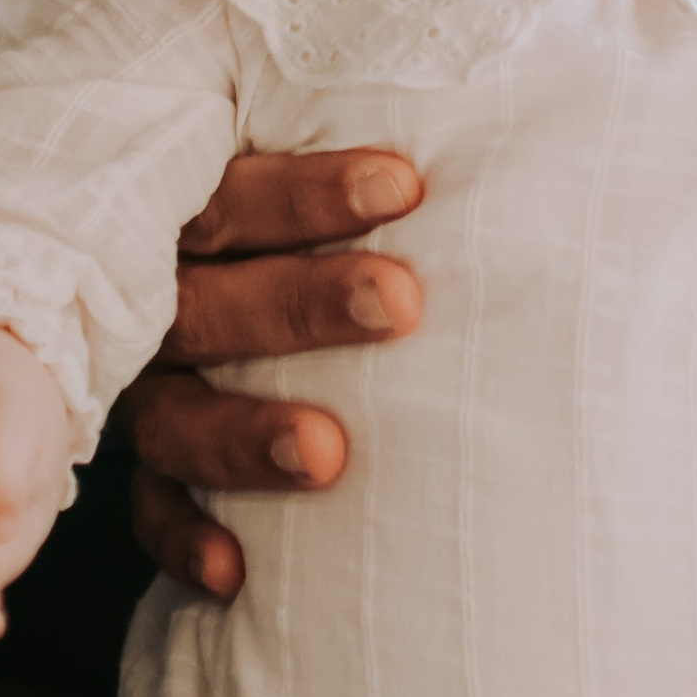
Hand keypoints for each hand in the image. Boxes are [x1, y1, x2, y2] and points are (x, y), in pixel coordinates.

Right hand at [123, 145, 424, 598]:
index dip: (308, 191)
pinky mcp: (156, 472)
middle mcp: (164, 299)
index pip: (234, 191)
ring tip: (329, 453)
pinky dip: (187, 537)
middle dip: (302, 302)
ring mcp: (154, 387)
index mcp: (201, 213)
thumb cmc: (349, 238)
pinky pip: (153, 510)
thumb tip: (543, 128)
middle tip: (400, 303)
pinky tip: (236, 569)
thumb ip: (395, 177)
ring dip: (246, 433)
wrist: (277, 322)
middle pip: (207, 297)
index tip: (407, 185)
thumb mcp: (360, 192)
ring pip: (175, 412)